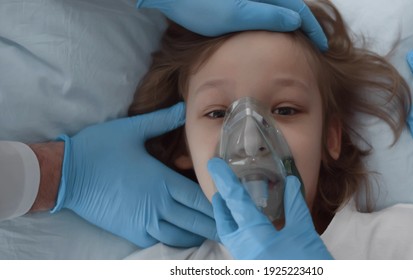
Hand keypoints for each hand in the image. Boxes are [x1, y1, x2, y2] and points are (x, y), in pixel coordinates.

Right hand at [53, 103, 216, 247]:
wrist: (65, 175)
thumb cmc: (98, 149)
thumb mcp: (132, 129)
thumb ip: (162, 120)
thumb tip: (184, 107)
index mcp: (162, 181)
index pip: (200, 198)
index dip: (220, 205)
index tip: (234, 206)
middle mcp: (157, 205)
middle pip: (196, 221)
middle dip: (216, 223)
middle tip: (232, 222)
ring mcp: (144, 222)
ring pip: (181, 235)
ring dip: (198, 233)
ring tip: (212, 228)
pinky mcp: (131, 231)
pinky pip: (162, 240)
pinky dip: (177, 239)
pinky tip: (185, 233)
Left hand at [136, 0, 327, 50]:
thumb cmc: (200, 4)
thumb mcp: (236, 14)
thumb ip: (267, 16)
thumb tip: (295, 21)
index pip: (299, 10)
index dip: (312, 28)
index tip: (323, 45)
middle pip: (291, 8)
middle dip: (304, 26)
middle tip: (313, 46)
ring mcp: (249, 0)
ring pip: (278, 10)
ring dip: (289, 25)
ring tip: (296, 42)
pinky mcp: (238, 3)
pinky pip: (264, 11)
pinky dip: (273, 22)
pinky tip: (270, 34)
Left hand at [208, 158, 332, 258]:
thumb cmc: (308, 266)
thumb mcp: (305, 233)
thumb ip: (295, 206)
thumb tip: (291, 182)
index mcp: (254, 237)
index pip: (235, 202)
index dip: (224, 180)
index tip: (213, 164)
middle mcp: (244, 250)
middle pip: (224, 223)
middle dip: (221, 204)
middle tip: (221, 187)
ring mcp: (248, 262)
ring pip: (230, 236)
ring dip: (229, 218)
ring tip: (233, 203)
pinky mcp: (254, 268)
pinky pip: (240, 246)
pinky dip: (240, 230)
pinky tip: (252, 226)